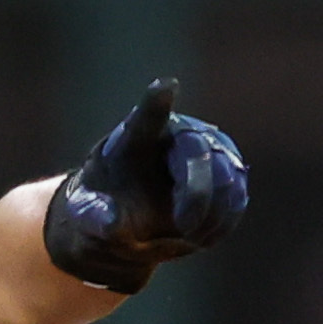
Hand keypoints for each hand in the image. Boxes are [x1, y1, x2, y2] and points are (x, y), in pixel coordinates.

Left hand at [41, 80, 249, 293]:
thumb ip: (92, 217)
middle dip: (197, 193)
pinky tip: (203, 237)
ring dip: (213, 213)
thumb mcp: (85, 216)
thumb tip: (113, 222)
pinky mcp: (226, 173)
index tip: (165, 86)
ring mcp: (205, 149)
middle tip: (185, 229)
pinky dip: (224, 221)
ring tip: (188, 237)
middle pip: (196, 150)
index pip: (145, 118)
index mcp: (132, 139)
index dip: (156, 103)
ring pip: (225, 173)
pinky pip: (236, 195)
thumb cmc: (102, 208)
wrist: (129, 220)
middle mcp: (173, 133)